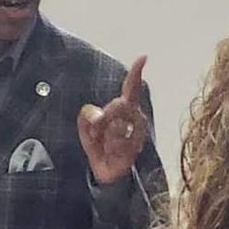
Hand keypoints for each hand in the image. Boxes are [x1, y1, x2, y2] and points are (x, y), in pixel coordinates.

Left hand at [78, 55, 149, 185]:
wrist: (104, 170)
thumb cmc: (98, 145)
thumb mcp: (85, 128)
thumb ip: (86, 116)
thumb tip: (96, 115)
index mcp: (123, 109)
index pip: (130, 88)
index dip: (136, 73)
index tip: (143, 58)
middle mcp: (134, 117)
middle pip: (120, 105)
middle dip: (104, 116)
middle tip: (96, 130)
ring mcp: (137, 133)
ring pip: (117, 125)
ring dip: (104, 135)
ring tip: (104, 144)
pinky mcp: (136, 148)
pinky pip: (119, 142)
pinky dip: (110, 147)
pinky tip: (110, 152)